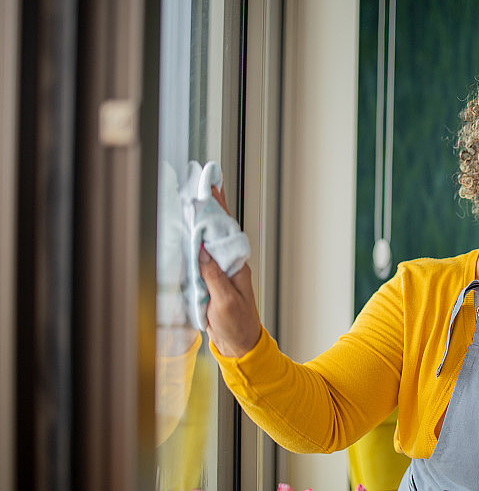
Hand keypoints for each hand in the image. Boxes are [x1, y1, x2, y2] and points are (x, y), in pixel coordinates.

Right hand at [199, 184, 262, 356]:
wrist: (238, 345)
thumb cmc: (237, 325)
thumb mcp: (224, 300)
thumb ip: (213, 275)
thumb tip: (202, 250)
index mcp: (236, 266)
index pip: (227, 231)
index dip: (219, 209)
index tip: (212, 188)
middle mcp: (229, 266)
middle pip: (218, 231)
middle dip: (210, 207)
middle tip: (203, 184)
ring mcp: (219, 273)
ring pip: (209, 242)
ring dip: (202, 221)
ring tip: (195, 200)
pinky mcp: (210, 282)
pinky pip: (201, 258)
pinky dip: (194, 243)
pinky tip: (189, 233)